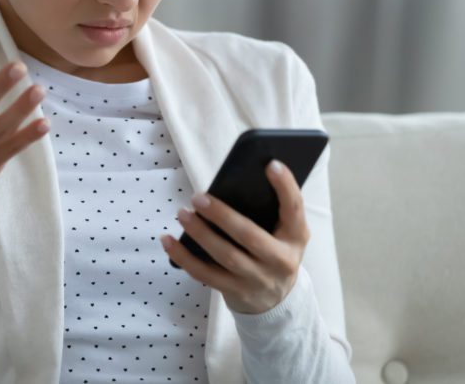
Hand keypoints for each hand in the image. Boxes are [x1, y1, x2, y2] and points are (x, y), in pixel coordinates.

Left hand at [159, 160, 309, 314]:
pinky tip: (168, 240)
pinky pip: (205, 274)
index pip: (294, 208)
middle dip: (222, 216)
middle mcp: (282, 261)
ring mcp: (258, 280)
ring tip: (182, 213)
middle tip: (198, 197)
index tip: (270, 164)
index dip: (285, 186)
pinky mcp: (236, 292)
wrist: (276, 300)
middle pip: (249, 236)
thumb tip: (235, 180)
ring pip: (225, 256)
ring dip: (200, 233)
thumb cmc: (274, 250)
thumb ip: (270, 210)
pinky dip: (183, 257)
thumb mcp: (284, 232)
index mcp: (296, 237)